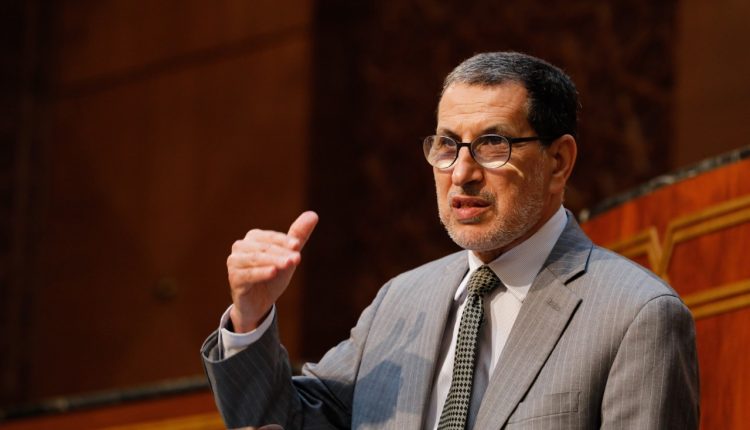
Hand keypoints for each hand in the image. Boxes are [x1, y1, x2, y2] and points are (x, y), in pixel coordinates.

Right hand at [227, 211, 318, 331]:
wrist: (259, 303)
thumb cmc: (273, 276)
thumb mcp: (287, 256)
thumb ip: (298, 236)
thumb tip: (313, 214)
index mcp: (253, 238)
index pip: (271, 237)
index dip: (285, 240)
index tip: (297, 245)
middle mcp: (241, 247)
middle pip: (264, 248)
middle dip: (282, 253)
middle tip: (297, 258)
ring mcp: (234, 262)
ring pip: (256, 259)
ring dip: (274, 261)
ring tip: (288, 264)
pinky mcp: (234, 278)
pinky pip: (248, 274)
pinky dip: (261, 272)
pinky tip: (273, 272)